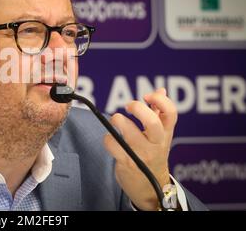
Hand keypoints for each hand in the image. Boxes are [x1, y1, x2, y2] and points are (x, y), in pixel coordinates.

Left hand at [103, 88, 177, 209]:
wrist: (150, 188)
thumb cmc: (153, 155)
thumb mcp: (160, 135)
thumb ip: (159, 113)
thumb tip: (160, 90)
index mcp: (165, 133)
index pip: (171, 113)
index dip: (160, 100)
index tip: (147, 96)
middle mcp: (156, 143)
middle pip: (151, 122)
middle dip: (137, 108)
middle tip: (128, 106)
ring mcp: (142, 154)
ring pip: (129, 132)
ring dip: (118, 121)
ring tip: (116, 121)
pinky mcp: (127, 162)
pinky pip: (112, 144)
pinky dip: (108, 138)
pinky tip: (111, 139)